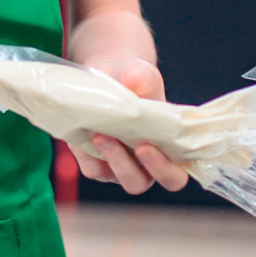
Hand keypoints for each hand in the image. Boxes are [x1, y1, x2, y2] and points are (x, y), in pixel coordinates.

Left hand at [68, 57, 188, 195]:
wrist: (106, 76)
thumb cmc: (133, 80)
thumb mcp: (141, 73)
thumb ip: (144, 76)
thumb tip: (135, 81)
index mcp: (166, 151)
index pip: (174, 176)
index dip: (165, 170)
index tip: (148, 145)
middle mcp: (143, 165)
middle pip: (139, 184)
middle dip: (128, 167)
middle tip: (119, 141)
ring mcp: (117, 166)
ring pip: (112, 178)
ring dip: (107, 159)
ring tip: (99, 133)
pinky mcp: (94, 162)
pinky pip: (90, 167)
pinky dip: (85, 153)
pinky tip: (82, 133)